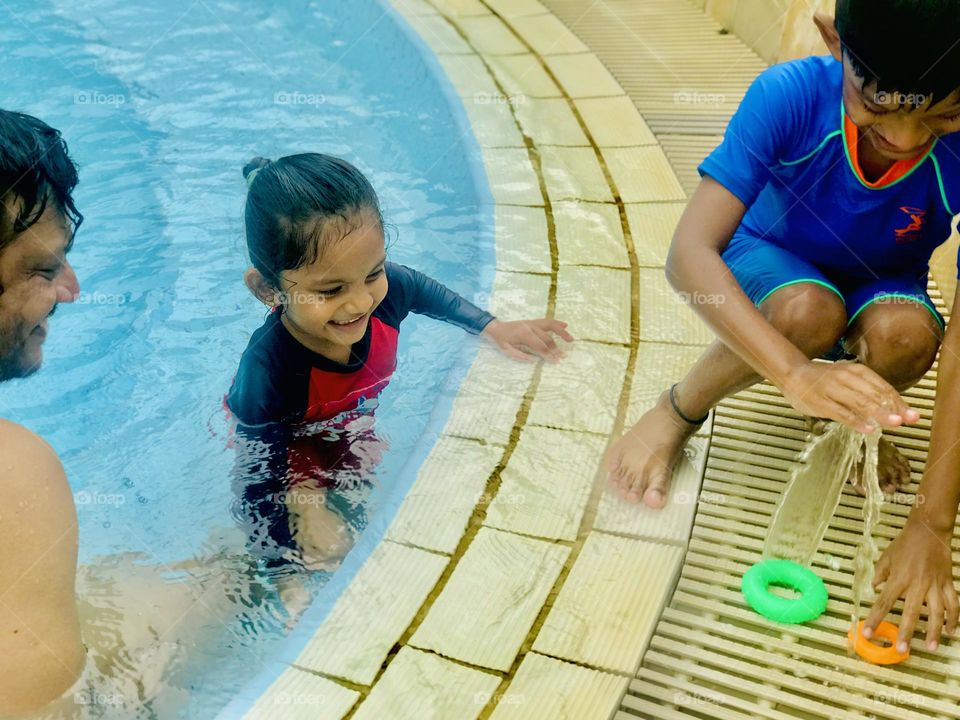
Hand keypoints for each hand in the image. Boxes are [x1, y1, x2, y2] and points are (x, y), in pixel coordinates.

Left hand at [481, 318, 572, 361]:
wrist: (495, 327)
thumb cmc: (501, 341)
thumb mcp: (507, 350)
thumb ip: (521, 356)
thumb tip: (535, 360)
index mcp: (524, 334)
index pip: (540, 346)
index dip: (548, 354)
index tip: (556, 361)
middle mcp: (530, 327)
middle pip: (547, 338)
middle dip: (555, 348)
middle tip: (563, 356)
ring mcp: (532, 323)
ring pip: (550, 326)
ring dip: (561, 332)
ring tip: (571, 339)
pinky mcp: (533, 321)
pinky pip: (547, 321)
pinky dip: (556, 323)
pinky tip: (565, 325)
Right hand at [779, 360, 917, 431]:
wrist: (792, 374)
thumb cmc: (823, 379)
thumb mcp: (847, 379)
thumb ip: (866, 393)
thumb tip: (891, 410)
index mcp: (856, 371)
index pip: (882, 387)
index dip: (898, 401)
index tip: (912, 415)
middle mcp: (847, 378)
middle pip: (874, 394)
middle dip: (893, 408)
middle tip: (909, 419)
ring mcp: (833, 390)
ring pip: (860, 402)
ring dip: (879, 413)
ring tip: (894, 423)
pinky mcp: (821, 403)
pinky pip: (842, 413)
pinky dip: (856, 421)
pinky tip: (868, 429)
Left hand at [863, 516, 957, 651]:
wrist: (928, 530)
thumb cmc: (905, 543)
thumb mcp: (886, 557)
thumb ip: (880, 573)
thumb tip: (875, 587)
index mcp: (898, 578)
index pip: (883, 603)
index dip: (874, 619)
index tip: (867, 634)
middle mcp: (916, 584)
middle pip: (911, 612)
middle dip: (906, 632)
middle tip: (902, 650)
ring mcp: (934, 585)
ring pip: (937, 612)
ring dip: (934, 631)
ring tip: (931, 647)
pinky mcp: (948, 583)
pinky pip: (953, 604)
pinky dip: (954, 618)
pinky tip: (950, 631)